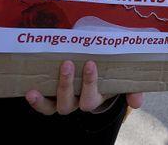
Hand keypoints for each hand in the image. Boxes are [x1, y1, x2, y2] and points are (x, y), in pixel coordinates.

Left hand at [25, 60, 143, 114]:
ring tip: (47, 77)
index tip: (90, 63)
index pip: (92, 98)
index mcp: (96, 98)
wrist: (96, 68)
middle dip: (68, 84)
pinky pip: (44, 106)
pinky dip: (37, 101)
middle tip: (68, 64)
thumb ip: (132, 90)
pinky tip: (30, 91)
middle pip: (71, 103)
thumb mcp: (123, 80)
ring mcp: (64, 101)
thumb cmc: (110, 72)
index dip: (90, 83)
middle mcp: (78, 102)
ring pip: (56, 105)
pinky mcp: (51, 98)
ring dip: (52, 91)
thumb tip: (137, 103)